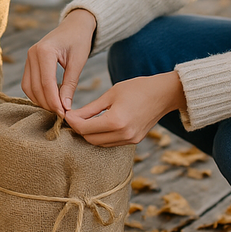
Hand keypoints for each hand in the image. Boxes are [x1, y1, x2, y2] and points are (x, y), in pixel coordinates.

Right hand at [21, 9, 96, 115]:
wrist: (74, 25)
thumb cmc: (79, 40)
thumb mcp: (78, 62)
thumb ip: (70, 84)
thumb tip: (65, 107)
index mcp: (45, 51)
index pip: (46, 82)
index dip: (53, 101)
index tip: (63, 114)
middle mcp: (32, 53)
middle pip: (35, 87)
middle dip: (47, 103)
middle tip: (61, 115)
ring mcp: (28, 57)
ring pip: (28, 87)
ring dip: (40, 100)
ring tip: (56, 108)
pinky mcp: (29, 62)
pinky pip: (28, 83)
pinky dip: (36, 94)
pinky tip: (50, 99)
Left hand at [64, 71, 184, 146]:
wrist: (164, 94)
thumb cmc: (137, 88)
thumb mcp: (110, 94)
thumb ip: (90, 108)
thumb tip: (71, 115)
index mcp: (116, 121)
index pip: (85, 128)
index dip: (72, 122)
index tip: (67, 114)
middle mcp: (123, 134)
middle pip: (90, 139)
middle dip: (79, 129)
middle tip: (73, 117)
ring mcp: (130, 140)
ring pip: (100, 143)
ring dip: (89, 134)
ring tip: (83, 120)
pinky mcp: (134, 141)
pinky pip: (111, 143)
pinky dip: (101, 136)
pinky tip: (98, 125)